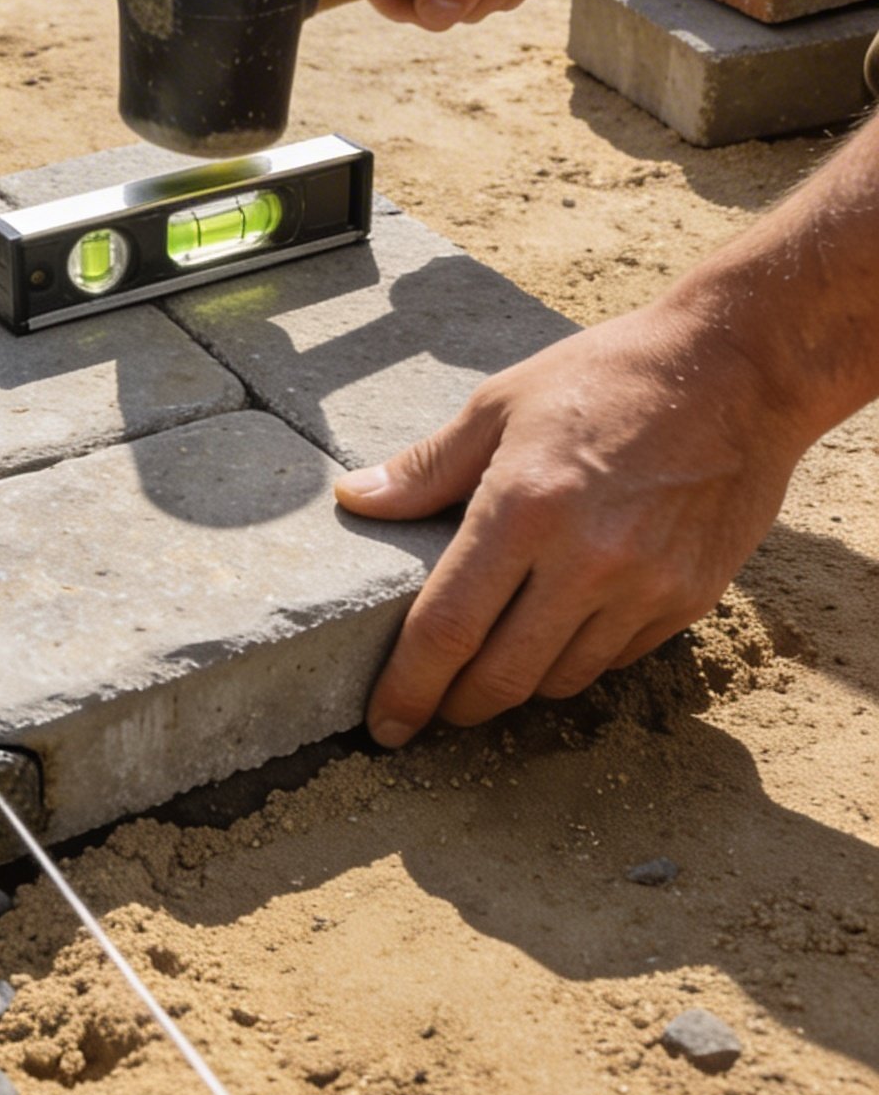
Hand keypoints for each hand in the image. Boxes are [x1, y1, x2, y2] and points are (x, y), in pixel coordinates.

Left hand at [335, 296, 804, 745]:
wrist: (738, 371)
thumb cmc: (610, 375)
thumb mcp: (502, 403)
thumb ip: (428, 467)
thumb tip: (357, 500)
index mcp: (524, 507)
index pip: (447, 628)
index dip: (407, 688)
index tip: (384, 723)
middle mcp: (585, 560)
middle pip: (502, 677)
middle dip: (456, 705)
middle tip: (432, 703)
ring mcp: (645, 587)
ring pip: (561, 680)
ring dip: (519, 685)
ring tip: (494, 664)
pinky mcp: (690, 600)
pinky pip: (617, 659)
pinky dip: (578, 659)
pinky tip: (561, 631)